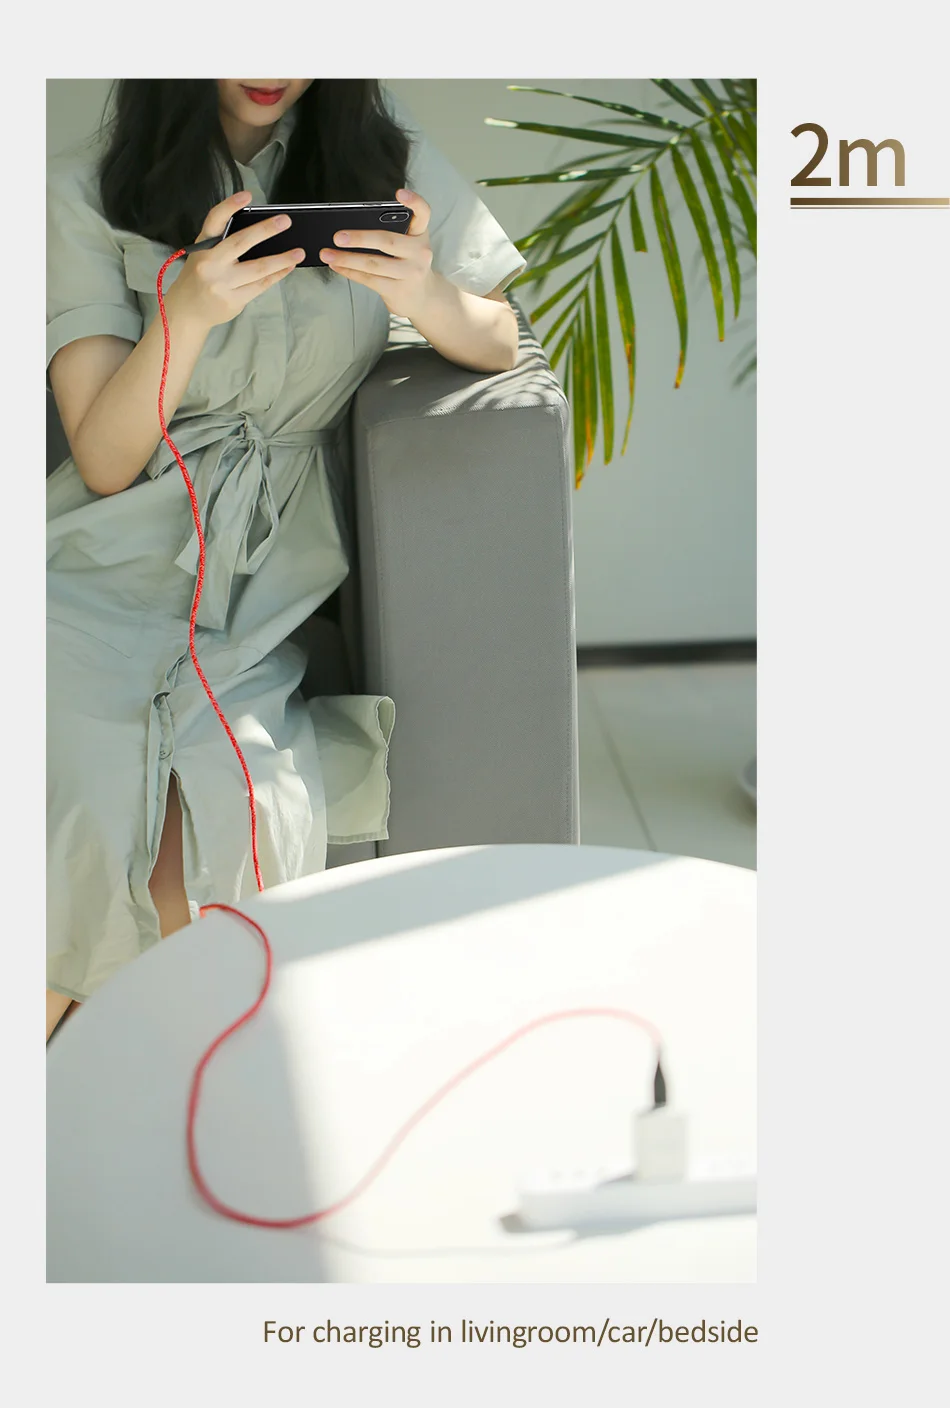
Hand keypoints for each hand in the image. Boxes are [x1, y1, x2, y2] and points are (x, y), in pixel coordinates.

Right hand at [166, 190, 305, 328]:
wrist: (187, 310)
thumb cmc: (200, 277)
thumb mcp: (203, 254)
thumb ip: (223, 243)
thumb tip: (259, 231)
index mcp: (203, 247)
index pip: (214, 221)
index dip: (230, 206)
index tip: (247, 195)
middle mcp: (210, 263)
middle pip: (241, 242)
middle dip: (265, 230)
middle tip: (285, 221)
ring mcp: (221, 284)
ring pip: (257, 268)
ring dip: (281, 259)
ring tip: (298, 252)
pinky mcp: (233, 301)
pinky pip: (260, 285)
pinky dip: (276, 275)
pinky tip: (287, 267)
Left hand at [321, 189, 435, 317]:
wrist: (422, 298)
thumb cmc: (408, 265)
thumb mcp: (408, 246)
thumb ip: (391, 232)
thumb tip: (351, 226)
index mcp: (420, 234)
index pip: (423, 214)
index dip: (414, 202)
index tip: (399, 193)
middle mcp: (420, 252)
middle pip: (387, 241)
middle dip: (359, 238)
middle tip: (337, 237)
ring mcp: (410, 273)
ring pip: (373, 263)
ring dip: (346, 258)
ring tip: (327, 253)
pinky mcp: (398, 290)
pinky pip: (369, 279)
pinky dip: (350, 271)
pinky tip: (337, 265)